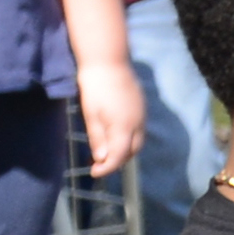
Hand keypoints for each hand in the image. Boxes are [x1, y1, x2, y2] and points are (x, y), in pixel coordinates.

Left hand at [72, 52, 143, 181]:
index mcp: (123, 127)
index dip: (106, 168)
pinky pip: (139, 130)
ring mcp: (142, 115)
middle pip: (132, 151)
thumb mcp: (91, 115)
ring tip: (105, 152)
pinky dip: (128, 139)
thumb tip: (102, 159)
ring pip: (137, 141)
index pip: (119, 156)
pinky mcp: (142, 108)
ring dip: (124, 150)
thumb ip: (98, 138)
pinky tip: (115, 135)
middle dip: (117, 161)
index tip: (93, 173)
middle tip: (97, 164)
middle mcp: (138, 124)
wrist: (108, 61)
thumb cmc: (94, 87)